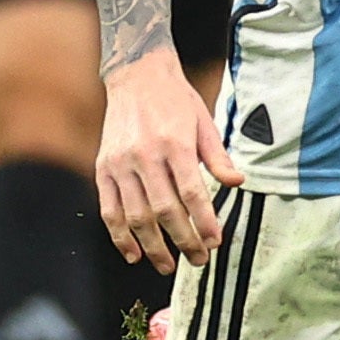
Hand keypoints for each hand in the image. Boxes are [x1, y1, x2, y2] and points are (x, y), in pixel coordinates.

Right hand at [98, 50, 241, 274]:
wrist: (136, 75)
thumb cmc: (175, 100)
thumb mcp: (204, 122)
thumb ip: (218, 156)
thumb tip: (237, 183)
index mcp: (175, 143)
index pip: (192, 193)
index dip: (204, 222)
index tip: (215, 242)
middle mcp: (145, 155)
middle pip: (165, 210)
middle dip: (184, 241)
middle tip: (198, 260)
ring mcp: (120, 163)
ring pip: (136, 216)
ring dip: (153, 246)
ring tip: (167, 265)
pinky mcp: (102, 168)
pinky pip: (109, 210)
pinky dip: (120, 236)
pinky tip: (133, 253)